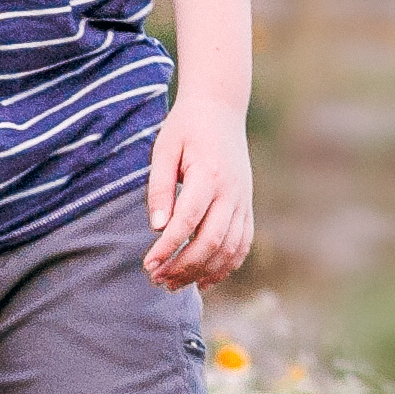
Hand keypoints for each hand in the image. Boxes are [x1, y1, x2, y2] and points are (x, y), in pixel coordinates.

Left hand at [143, 102, 252, 288]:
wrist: (221, 109)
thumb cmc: (185, 128)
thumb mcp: (164, 150)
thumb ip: (160, 188)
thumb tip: (156, 227)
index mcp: (209, 174)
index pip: (188, 221)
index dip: (168, 247)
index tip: (147, 264)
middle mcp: (231, 191)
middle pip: (211, 241)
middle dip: (183, 266)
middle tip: (156, 279)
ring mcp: (243, 200)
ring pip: (229, 248)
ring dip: (202, 272)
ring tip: (173, 284)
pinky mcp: (246, 206)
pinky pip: (242, 244)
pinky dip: (225, 267)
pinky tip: (203, 281)